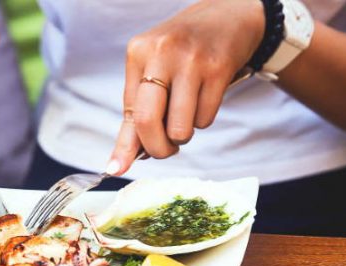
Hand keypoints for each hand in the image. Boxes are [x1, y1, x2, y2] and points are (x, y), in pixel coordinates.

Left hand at [106, 0, 264, 175]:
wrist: (228, 17)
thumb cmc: (184, 50)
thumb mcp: (153, 69)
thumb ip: (137, 112)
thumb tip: (120, 161)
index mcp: (138, 52)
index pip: (128, 111)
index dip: (125, 146)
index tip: (117, 168)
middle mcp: (162, 53)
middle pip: (147, 121)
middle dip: (156, 148)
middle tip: (164, 150)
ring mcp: (191, 61)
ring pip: (180, 129)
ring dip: (183, 135)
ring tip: (186, 115)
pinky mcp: (218, 69)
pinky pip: (205, 120)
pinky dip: (203, 120)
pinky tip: (204, 99)